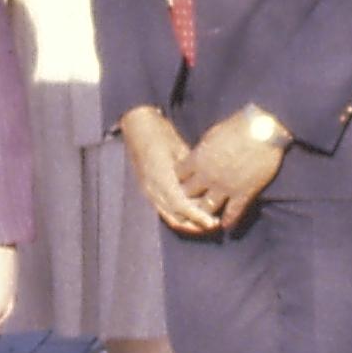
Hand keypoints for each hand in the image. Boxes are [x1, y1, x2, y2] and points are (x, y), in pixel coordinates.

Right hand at [119, 107, 220, 236]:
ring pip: (168, 215)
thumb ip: (190, 168)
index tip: (212, 221)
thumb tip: (207, 182)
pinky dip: (178, 215)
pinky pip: (163, 209)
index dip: (196, 215)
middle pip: (174, 216)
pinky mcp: (148, 190)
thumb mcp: (179, 147)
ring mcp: (148, 190)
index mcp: (160, 177)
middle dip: (194, 224)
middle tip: (214, 225)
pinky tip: (191, 214)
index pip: (179, 204)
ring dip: (186, 222)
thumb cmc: (161, 133)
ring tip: (205, 223)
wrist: (137, 127)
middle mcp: (152, 188)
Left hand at [178, 107, 288, 233]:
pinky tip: (226, 226)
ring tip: (204, 218)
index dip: (180, 178)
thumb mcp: (212, 134)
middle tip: (189, 201)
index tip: (182, 180)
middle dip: (187, 197)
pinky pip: (233, 213)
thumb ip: (203, 150)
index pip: (179, 175)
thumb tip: (197, 157)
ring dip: (205, 213)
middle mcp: (208, 176)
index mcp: (198, 159)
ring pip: (208, 208)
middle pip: (188, 194)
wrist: (263, 129)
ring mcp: (225, 187)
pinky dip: (228, 221)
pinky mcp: (243, 193)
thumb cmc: (238, 126)